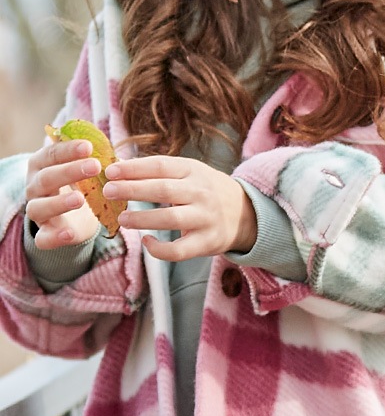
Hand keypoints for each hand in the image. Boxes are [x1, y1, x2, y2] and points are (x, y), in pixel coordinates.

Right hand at [25, 138, 101, 248]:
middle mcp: (34, 187)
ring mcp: (37, 210)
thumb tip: (120, 160)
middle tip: (94, 166)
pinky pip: (42, 238)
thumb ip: (100, 160)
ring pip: (38, 207)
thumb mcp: (88, 168)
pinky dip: (54, 237)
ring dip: (58, 202)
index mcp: (43, 165)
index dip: (68, 149)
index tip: (88, 147)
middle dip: (69, 171)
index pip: (51, 153)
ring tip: (80, 199)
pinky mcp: (45, 233)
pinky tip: (69, 234)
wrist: (76, 215)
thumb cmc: (82, 182)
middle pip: (46, 178)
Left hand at [105, 156, 257, 261]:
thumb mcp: (191, 173)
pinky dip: (159, 249)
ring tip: (122, 218)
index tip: (110, 170)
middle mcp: (201, 193)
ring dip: (142, 218)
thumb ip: (160, 171)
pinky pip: (179, 250)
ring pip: (170, 219)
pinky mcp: (206, 242)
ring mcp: (205, 218)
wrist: (245, 213)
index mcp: (195, 171)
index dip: (134, 168)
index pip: (161, 166)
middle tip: (108, 191)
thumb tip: (119, 165)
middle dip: (132, 189)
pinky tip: (146, 242)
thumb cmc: (207, 191)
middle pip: (163, 190)